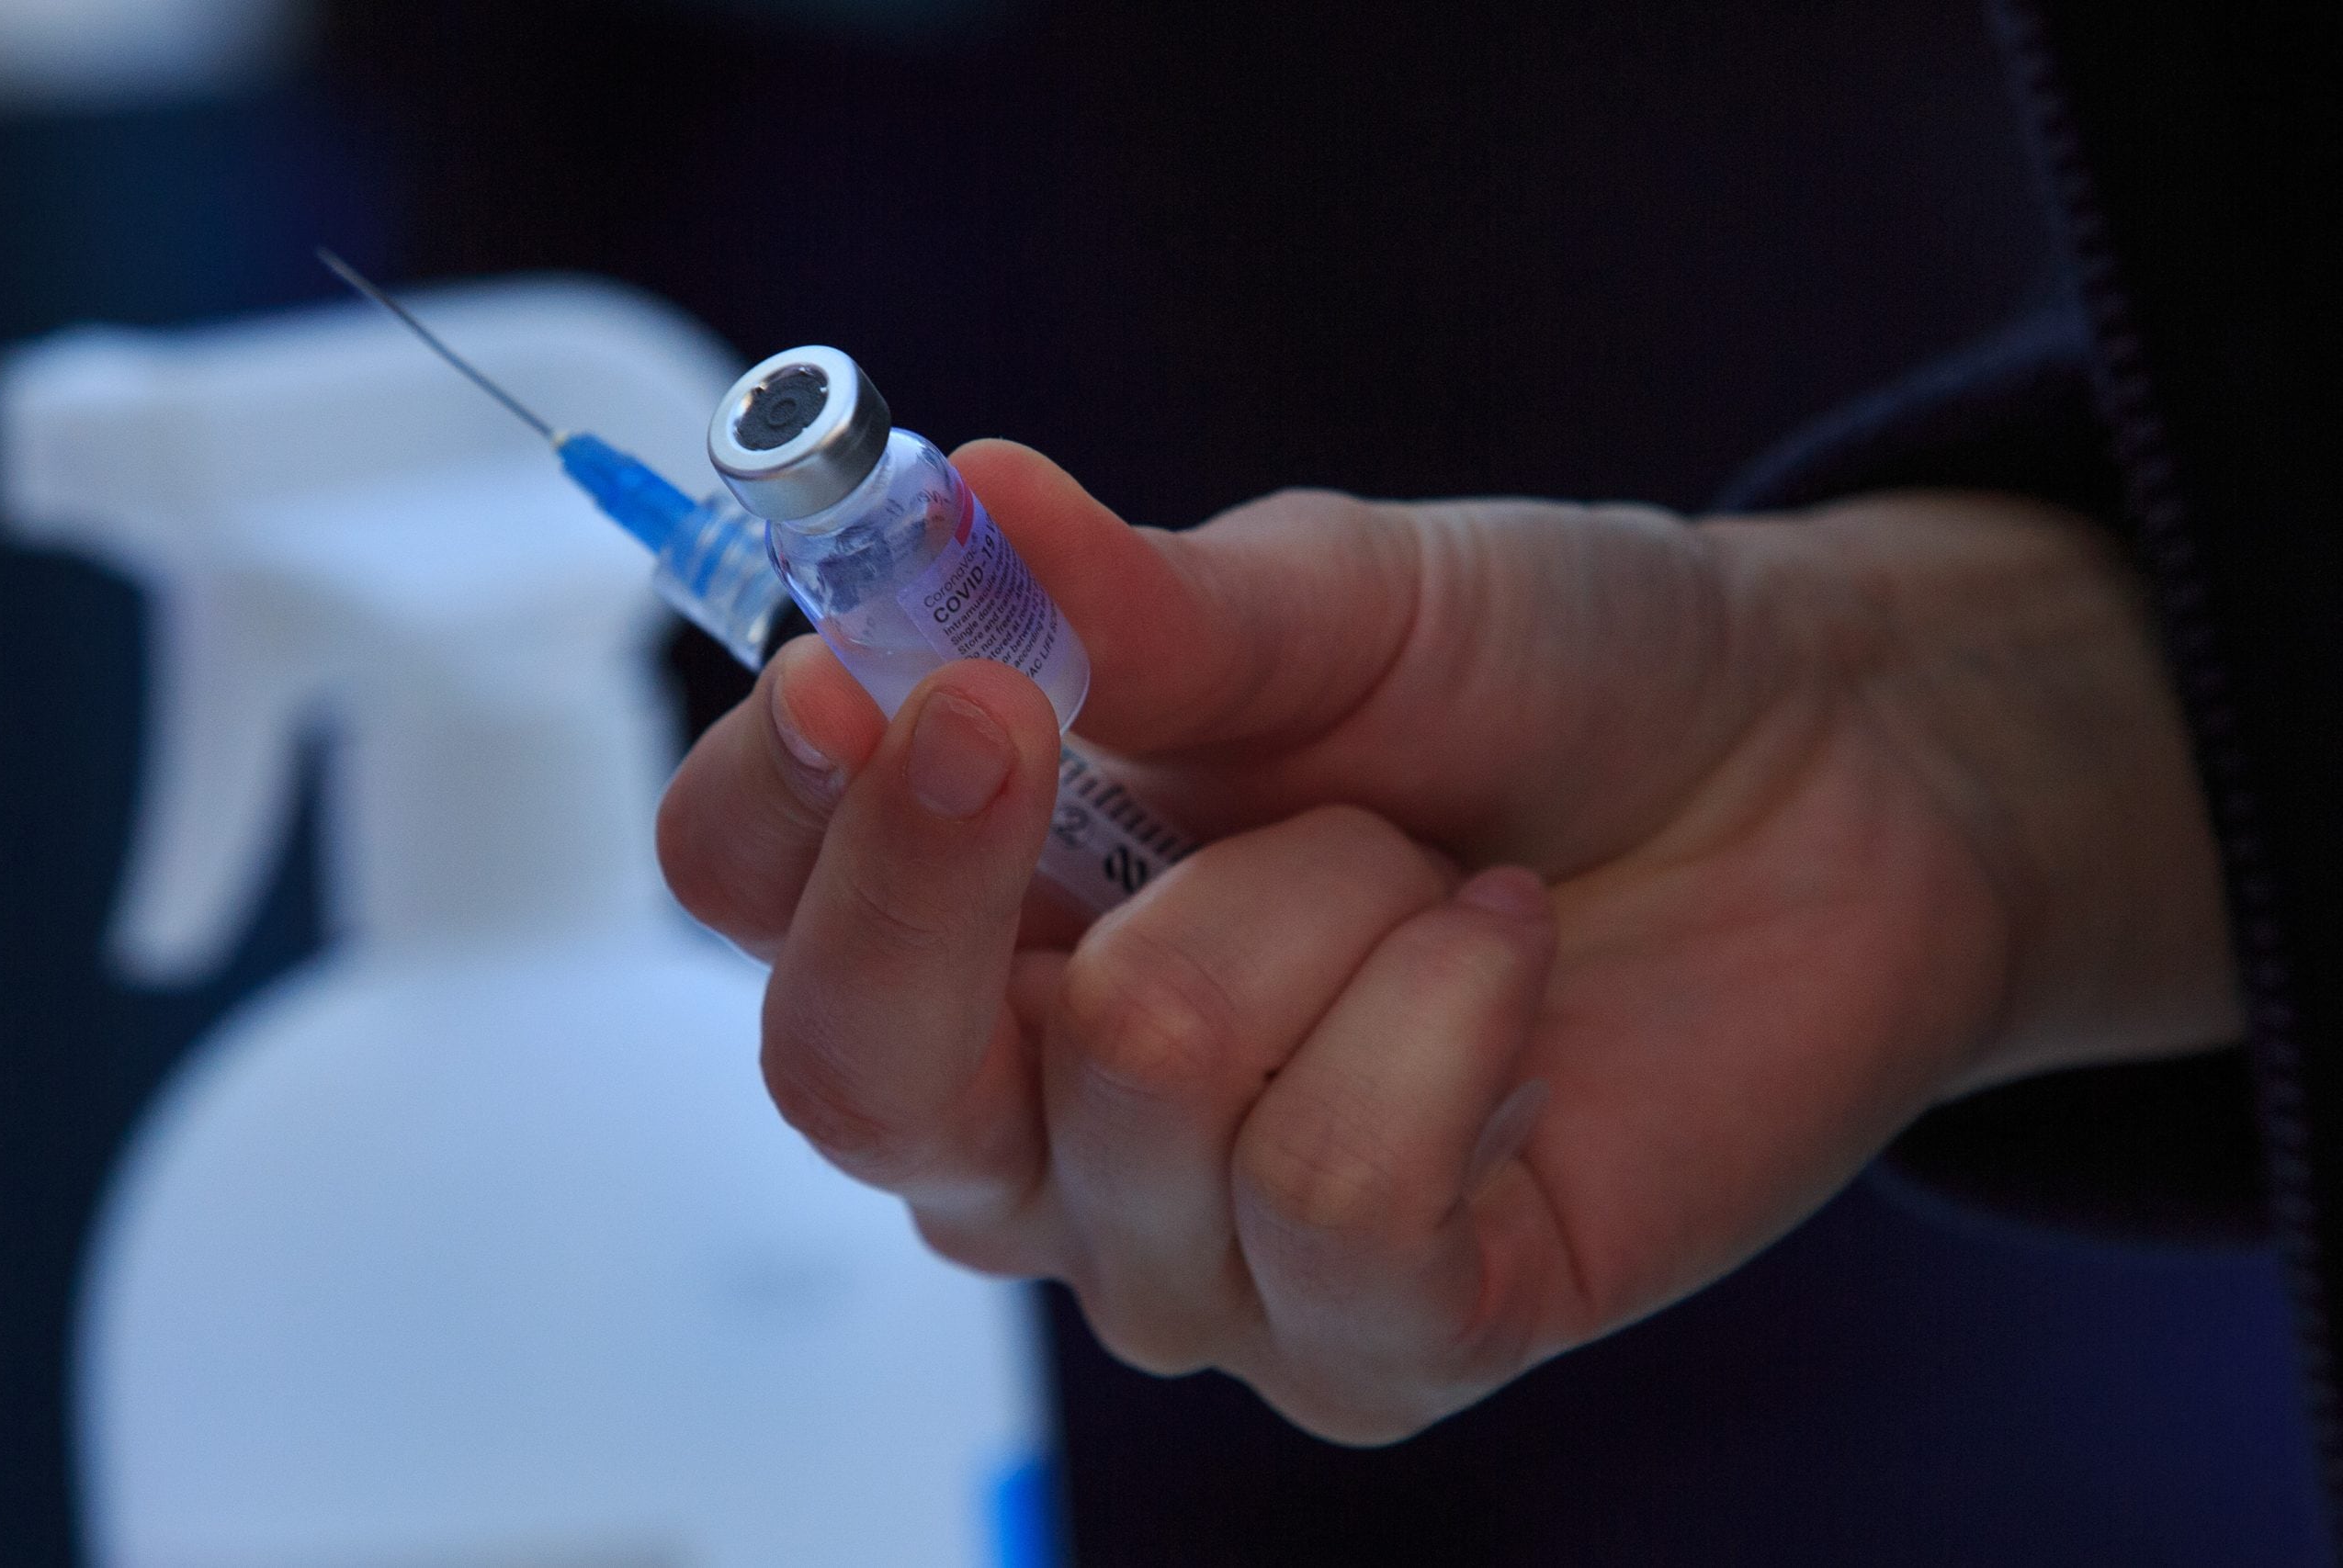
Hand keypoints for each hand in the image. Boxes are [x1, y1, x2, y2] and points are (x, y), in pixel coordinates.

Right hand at [657, 441, 2235, 1440]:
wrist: (1821, 780)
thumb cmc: (1551, 676)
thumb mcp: (1344, 597)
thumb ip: (1142, 596)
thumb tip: (956, 504)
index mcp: (987, 896)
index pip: (746, 894)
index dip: (777, 793)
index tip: (873, 668)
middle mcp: (1044, 1108)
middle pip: (851, 1067)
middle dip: (946, 869)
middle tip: (1038, 707)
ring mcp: (1196, 1250)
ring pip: (1135, 1079)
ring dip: (1325, 899)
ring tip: (1433, 867)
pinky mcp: (1377, 1337)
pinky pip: (1334, 1188)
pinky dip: (1453, 1018)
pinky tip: (1509, 963)